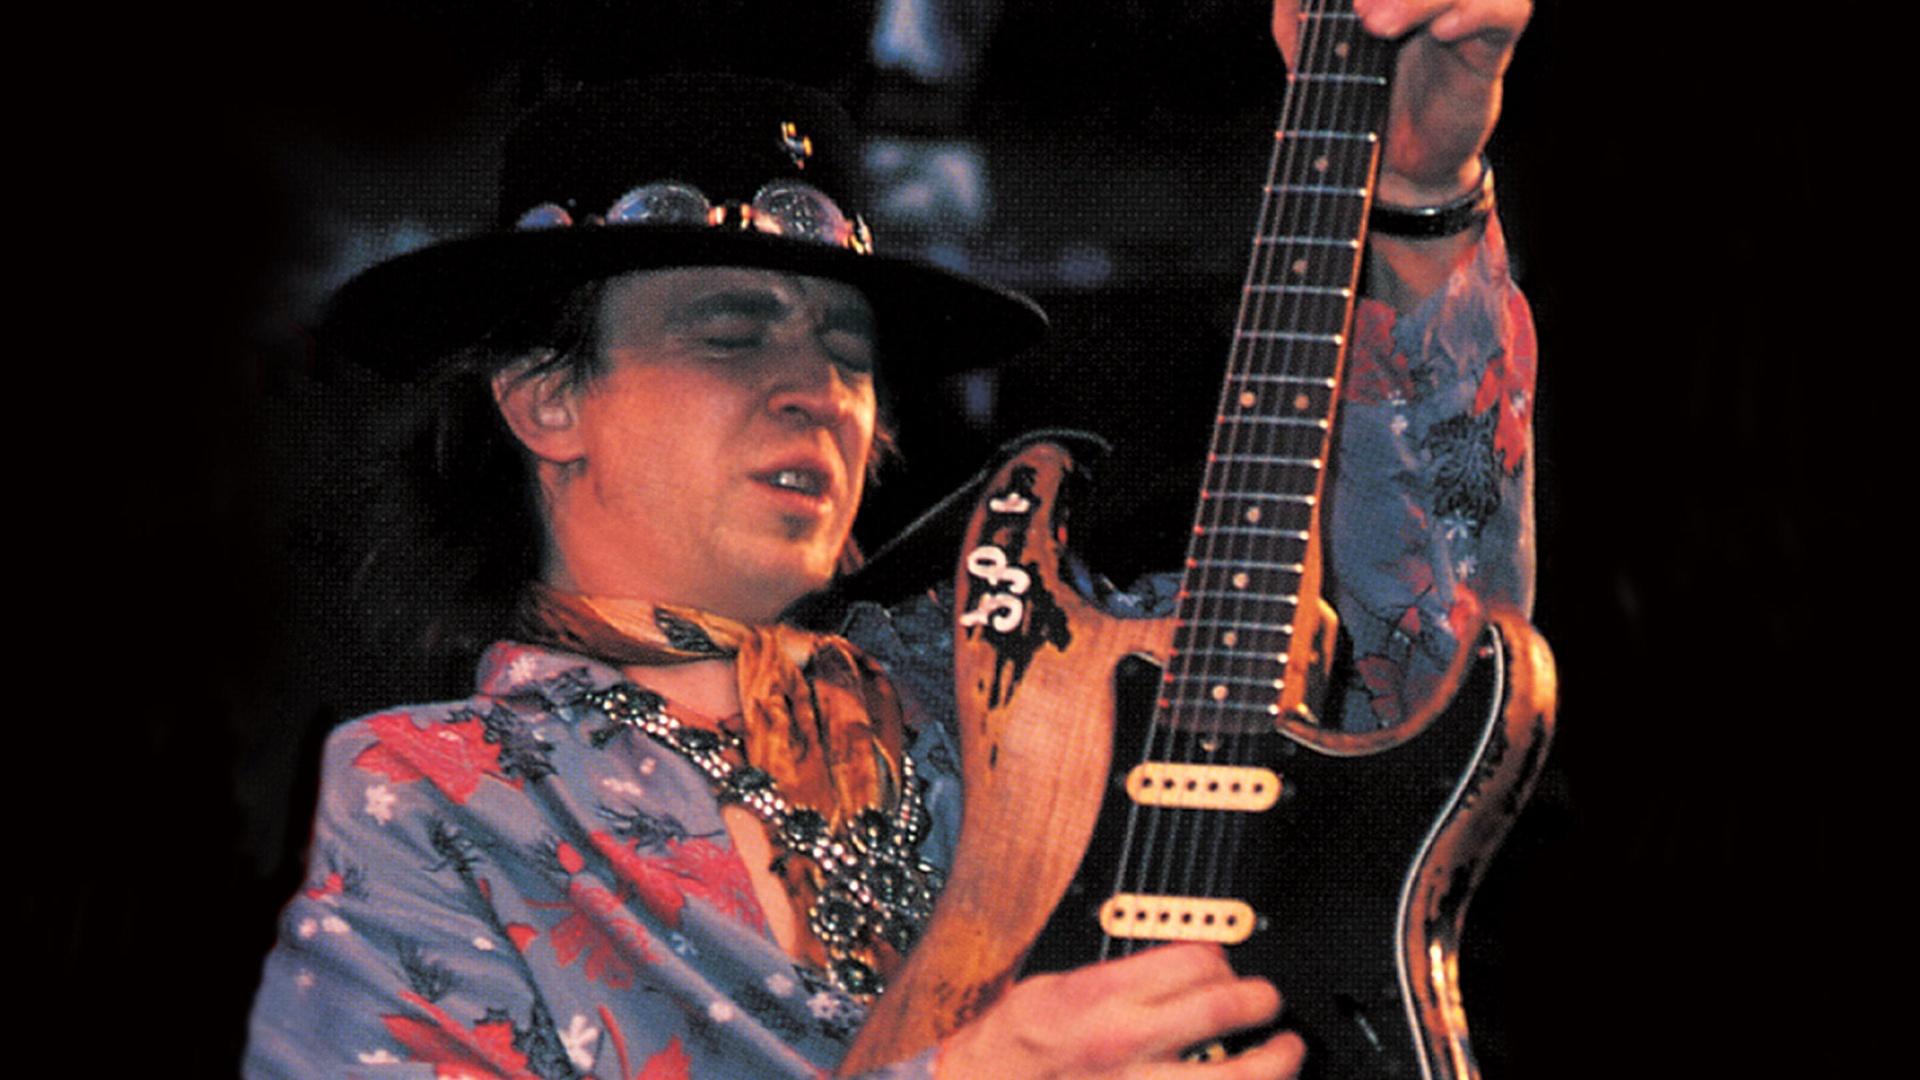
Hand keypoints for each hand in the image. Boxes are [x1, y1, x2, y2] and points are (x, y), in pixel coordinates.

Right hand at [933, 944, 1304, 1078]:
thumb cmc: (1009, 1048)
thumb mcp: (1054, 987)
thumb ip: (1117, 978)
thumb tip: (1177, 969)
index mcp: (1104, 997)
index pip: (1195, 962)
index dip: (1220, 958)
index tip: (1224, 966)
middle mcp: (1128, 1043)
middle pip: (1225, 1011)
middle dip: (1261, 1001)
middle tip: (1269, 1003)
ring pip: (1235, 1077)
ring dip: (1274, 1063)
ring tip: (1287, 1054)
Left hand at [1270, 0, 1531, 204]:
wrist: (1393, 165)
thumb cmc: (1353, 97)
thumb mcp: (1308, 49)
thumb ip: (1296, 7)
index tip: (1346, 5)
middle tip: (1355, 9)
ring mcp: (1466, 9)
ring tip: (1375, 27)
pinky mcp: (1492, 48)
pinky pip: (1507, 12)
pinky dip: (1474, 13)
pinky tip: (1442, 32)